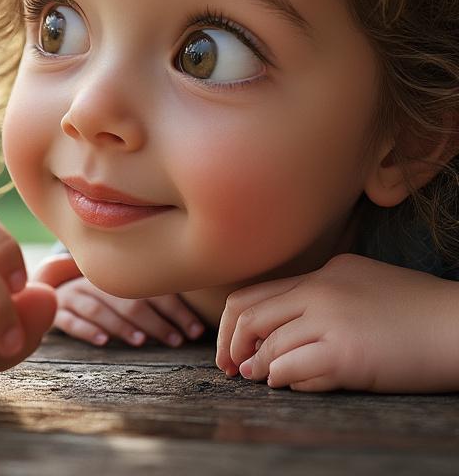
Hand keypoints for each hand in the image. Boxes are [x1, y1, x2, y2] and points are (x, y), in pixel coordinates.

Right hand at [35, 255, 204, 346]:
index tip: (195, 331)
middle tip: (175, 340)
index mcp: (116, 275)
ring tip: (140, 340)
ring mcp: (72, 295)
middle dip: (153, 321)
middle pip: (126, 300)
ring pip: (98, 307)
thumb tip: (196, 322)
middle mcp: (95, 281)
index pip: (150, 290)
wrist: (47, 284)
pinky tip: (103, 342)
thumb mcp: (120, 289)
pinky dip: (86, 329)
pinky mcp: (56, 311)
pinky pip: (69, 319)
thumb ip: (150, 297)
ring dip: (121, 324)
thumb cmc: (97, 293)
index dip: (175, 310)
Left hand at [216, 253, 458, 392]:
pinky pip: (290, 368)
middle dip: (233, 344)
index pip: (258, 292)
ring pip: (268, 344)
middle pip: (250, 315)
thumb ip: (327, 297)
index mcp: (326, 272)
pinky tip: (283, 383)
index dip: (234, 322)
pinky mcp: (345, 353)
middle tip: (232, 367)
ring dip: (258, 366)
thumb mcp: (368, 286)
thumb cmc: (422, 313)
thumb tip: (287, 333)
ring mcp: (331, 320)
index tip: (232, 345)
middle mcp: (321, 290)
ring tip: (258, 377)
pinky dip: (280, 378)